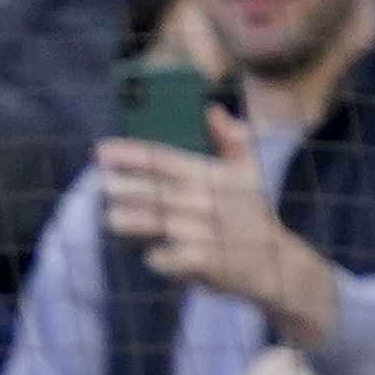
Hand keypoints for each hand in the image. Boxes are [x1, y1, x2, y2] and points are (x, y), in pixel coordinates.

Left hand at [96, 110, 337, 343]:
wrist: (274, 264)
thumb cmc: (252, 214)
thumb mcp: (249, 173)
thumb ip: (232, 139)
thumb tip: (211, 109)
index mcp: (215, 176)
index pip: (163, 161)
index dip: (129, 154)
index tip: (100, 151)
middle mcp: (207, 202)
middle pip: (152, 191)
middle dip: (121, 186)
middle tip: (101, 184)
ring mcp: (203, 233)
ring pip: (151, 223)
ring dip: (125, 220)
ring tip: (110, 217)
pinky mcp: (200, 262)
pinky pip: (163, 257)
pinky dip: (155, 256)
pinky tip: (152, 252)